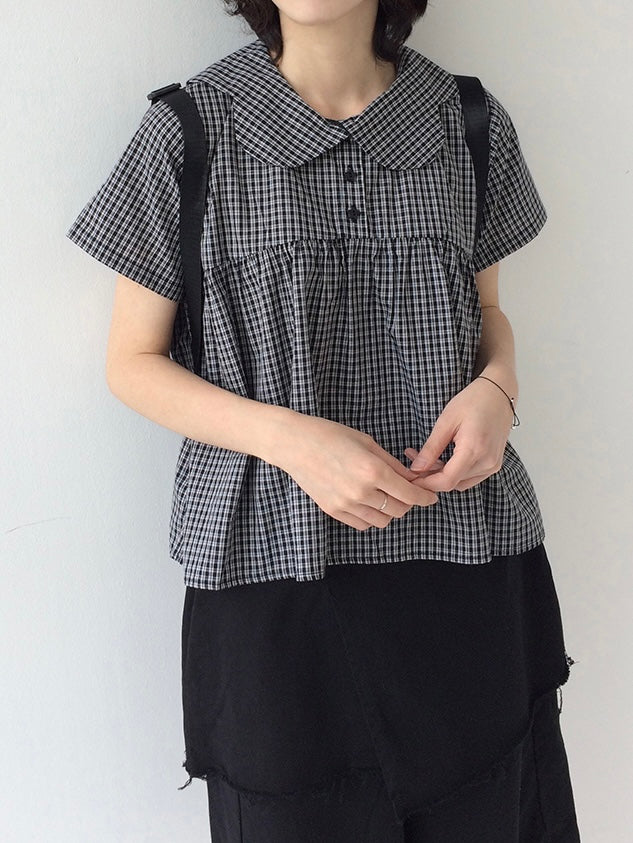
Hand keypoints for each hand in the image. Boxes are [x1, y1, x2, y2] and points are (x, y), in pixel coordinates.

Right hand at [273, 414, 440, 530]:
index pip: (410, 494)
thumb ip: (392, 464)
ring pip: (382, 520)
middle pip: (399, 510)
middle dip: (408, 502)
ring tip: (385, 495)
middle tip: (407, 491)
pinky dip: (371, 516)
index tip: (431, 496)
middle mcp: (361, 491)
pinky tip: (368, 501)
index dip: (425, 497)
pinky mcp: (333, 511)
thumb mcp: (367, 443)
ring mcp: (346, 504)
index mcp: (373, 470)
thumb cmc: (331, 435)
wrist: (294, 443)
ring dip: (390, 510)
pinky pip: (363, 523)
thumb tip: (413, 478)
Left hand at [403, 378, 514, 491]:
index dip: (425, 483)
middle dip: (429, 476)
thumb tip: (416, 469)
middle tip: (413, 459)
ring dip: (441, 475)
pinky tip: (442, 459)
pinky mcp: (494, 464)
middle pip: (452, 483)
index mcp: (474, 449)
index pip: (447, 481)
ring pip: (460, 482)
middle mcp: (487, 462)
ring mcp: (493, 465)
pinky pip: (470, 477)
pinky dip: (454, 472)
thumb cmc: (474, 401)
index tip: (410, 477)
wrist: (499, 393)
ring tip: (426, 458)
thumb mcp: (446, 421)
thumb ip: (431, 448)